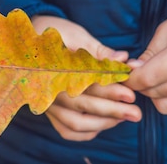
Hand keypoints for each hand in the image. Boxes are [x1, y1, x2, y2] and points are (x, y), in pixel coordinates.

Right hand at [33, 15, 141, 140]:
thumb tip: (124, 60)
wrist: (30, 40)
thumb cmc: (57, 34)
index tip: (130, 94)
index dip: (109, 90)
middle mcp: (48, 89)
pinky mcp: (49, 111)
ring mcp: (47, 103)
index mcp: (53, 68)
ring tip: (124, 118)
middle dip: (112, 111)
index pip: (84, 84)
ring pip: (74, 123)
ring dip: (102, 123)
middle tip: (136, 112)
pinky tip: (104, 124)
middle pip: (81, 106)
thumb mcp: (78, 37)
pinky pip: (66, 130)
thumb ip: (100, 52)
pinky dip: (87, 132)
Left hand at [124, 8, 166, 113]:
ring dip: (156, 94)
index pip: (146, 79)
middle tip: (144, 70)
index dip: (130, 77)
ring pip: (164, 106)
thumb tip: (131, 71)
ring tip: (160, 76)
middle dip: (142, 84)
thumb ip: (148, 52)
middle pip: (152, 93)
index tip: (127, 71)